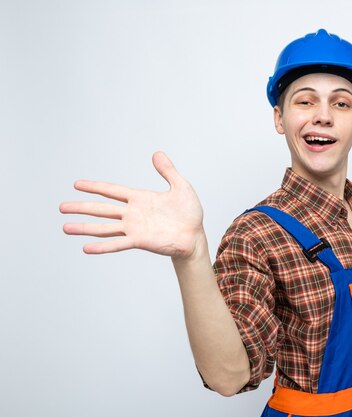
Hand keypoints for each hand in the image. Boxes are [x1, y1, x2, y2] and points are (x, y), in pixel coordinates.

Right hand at [60, 151, 204, 258]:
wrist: (195, 236)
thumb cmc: (189, 213)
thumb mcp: (181, 187)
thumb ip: (168, 171)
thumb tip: (157, 153)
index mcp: (140, 199)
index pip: (112, 191)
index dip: (95, 187)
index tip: (77, 185)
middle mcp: (133, 213)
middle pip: (102, 209)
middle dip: (82, 207)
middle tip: (61, 207)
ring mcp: (135, 228)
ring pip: (104, 227)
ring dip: (85, 227)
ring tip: (66, 227)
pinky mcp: (140, 241)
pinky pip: (118, 243)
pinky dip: (102, 246)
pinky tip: (86, 248)